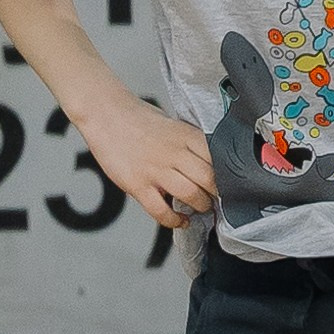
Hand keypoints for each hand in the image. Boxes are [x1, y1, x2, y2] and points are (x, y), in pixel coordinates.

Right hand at [75, 91, 216, 230]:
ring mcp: (156, 169)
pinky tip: (179, 220)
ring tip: (200, 207)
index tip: (228, 183)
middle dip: (217, 194)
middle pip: (209, 180)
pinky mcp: (137, 184)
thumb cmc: (137, 117)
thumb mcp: (172, 124)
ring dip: (200, 206)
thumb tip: (206, 163)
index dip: (226, 176)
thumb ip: (188, 143)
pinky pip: (161, 211)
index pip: (218, 160)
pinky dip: (174, 220)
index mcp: (186, 135)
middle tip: (216, 198)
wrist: (105, 112)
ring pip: (191, 196)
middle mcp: (174, 152)